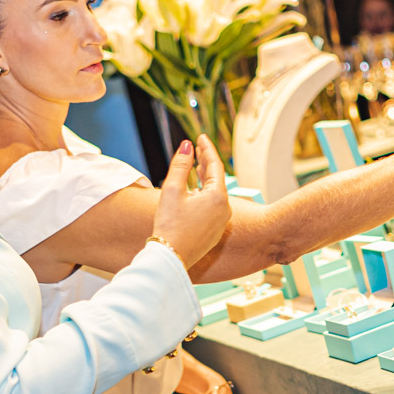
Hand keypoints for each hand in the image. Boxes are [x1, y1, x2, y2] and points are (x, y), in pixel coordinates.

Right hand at [151, 135, 229, 267]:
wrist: (170, 257)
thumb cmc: (169, 224)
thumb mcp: (172, 190)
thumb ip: (180, 165)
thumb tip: (187, 144)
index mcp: (218, 197)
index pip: (214, 165)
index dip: (207, 149)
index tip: (200, 136)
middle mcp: (225, 209)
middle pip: (216, 179)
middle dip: (206, 162)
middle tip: (198, 147)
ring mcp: (221, 222)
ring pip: (215, 194)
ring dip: (205, 179)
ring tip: (197, 165)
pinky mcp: (214, 232)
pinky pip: (212, 207)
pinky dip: (204, 195)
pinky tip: (195, 192)